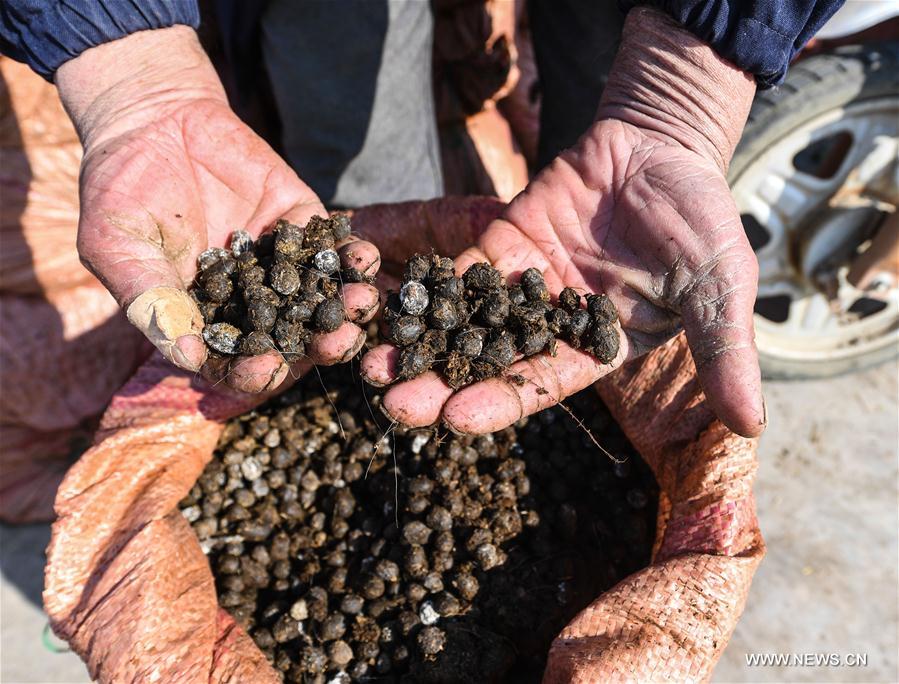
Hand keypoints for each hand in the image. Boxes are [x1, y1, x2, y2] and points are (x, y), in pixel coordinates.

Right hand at [55, 27, 379, 391]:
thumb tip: (187, 357)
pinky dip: (352, 254)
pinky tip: (366, 258)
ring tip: (362, 303)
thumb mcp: (120, 248)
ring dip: (347, 304)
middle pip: (292, 338)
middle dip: (319, 344)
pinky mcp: (301, 225)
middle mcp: (249, 302)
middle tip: (342, 341)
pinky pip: (334, 246)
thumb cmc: (121, 191)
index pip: (235, 361)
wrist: (153, 120)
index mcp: (206, 320)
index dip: (252, 372)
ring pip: (320, 297)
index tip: (269, 367)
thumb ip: (154, 300)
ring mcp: (280, 264)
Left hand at [362, 8, 765, 437]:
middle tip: (390, 404)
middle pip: (486, 364)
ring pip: (460, 322)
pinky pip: (457, 268)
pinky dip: (423, 284)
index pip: (541, 386)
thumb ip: (724, 350)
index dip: (499, 403)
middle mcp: (549, 327)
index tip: (453, 421)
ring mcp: (519, 287)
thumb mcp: (718, 285)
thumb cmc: (698, 218)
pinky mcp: (499, 245)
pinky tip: (382, 300)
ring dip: (417, 341)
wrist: (662, 147)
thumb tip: (751, 423)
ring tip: (368, 361)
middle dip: (439, 385)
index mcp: (595, 349)